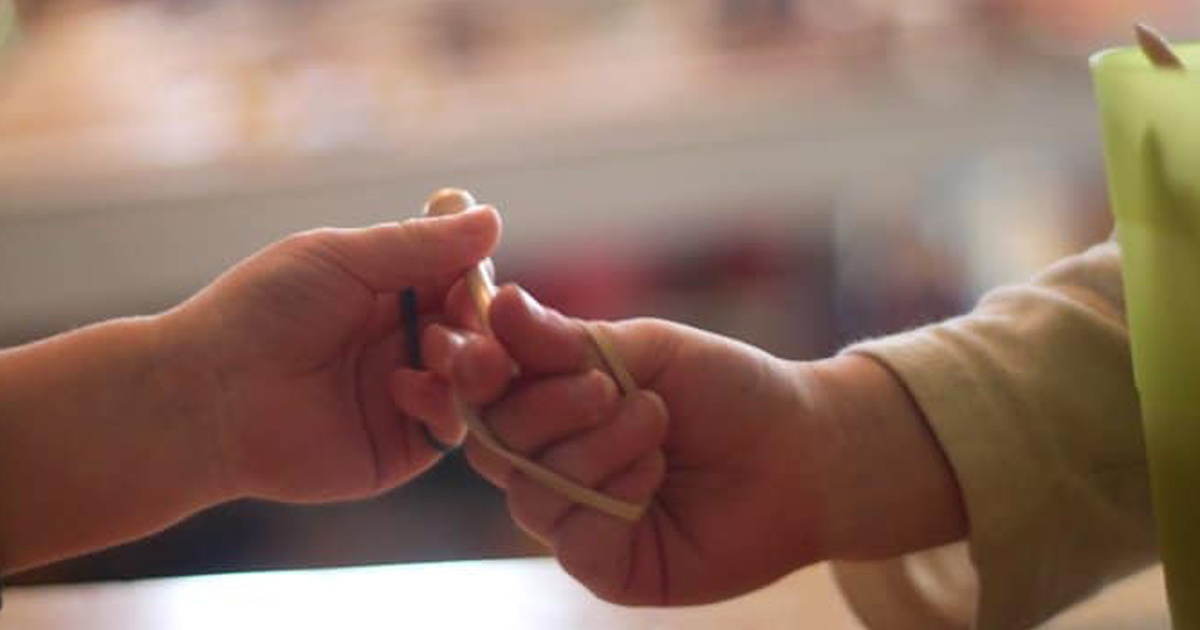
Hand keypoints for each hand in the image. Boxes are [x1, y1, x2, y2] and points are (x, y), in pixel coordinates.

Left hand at [164, 205, 499, 502]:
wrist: (208, 395)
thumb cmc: (261, 312)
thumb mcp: (342, 258)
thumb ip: (420, 243)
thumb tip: (491, 217)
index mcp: (388, 294)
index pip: (459, 283)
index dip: (477, 279)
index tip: (481, 274)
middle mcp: (401, 344)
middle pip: (476, 332)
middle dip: (480, 324)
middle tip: (465, 320)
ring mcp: (403, 397)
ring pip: (475, 382)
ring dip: (471, 362)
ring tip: (441, 354)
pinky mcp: (399, 447)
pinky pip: (450, 428)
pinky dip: (443, 405)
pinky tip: (403, 389)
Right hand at [399, 286, 967, 605]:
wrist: (804, 451)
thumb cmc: (729, 391)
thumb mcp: (647, 348)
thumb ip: (568, 339)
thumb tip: (499, 305)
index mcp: (554, 401)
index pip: (484, 390)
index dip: (475, 372)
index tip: (487, 353)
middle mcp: (554, 459)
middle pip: (492, 441)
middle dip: (544, 408)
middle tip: (607, 387)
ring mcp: (576, 515)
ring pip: (528, 489)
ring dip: (591, 448)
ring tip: (655, 422)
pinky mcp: (604, 564)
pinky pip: (569, 536)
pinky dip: (609, 494)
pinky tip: (655, 476)